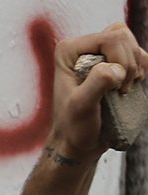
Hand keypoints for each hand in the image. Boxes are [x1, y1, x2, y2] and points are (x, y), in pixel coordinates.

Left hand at [48, 23, 147, 164]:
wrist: (78, 143)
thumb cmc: (75, 128)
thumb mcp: (82, 106)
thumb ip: (97, 83)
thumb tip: (117, 69)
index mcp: (69, 51)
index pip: (110, 38)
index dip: (121, 60)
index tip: (116, 88)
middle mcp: (81, 47)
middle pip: (122, 35)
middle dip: (129, 63)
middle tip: (122, 90)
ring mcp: (97, 53)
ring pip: (130, 42)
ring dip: (136, 66)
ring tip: (125, 90)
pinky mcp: (110, 62)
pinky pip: (136, 52)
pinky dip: (141, 66)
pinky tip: (132, 84)